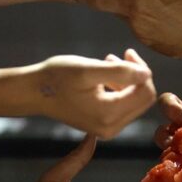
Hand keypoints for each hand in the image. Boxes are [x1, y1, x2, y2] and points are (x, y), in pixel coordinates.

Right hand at [31, 49, 154, 138]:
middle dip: (137, 75)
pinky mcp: (101, 124)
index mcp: (110, 115)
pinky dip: (119, 87)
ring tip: (108, 60)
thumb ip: (120, 71)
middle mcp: (111, 127)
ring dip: (127, 79)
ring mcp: (106, 128)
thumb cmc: (58, 78)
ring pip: (133, 101)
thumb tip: (147, 74)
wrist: (34, 92)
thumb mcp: (88, 70)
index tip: (128, 53)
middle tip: (122, 54)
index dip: (142, 71)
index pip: (146, 93)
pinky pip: (122, 105)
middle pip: (142, 99)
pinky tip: (104, 73)